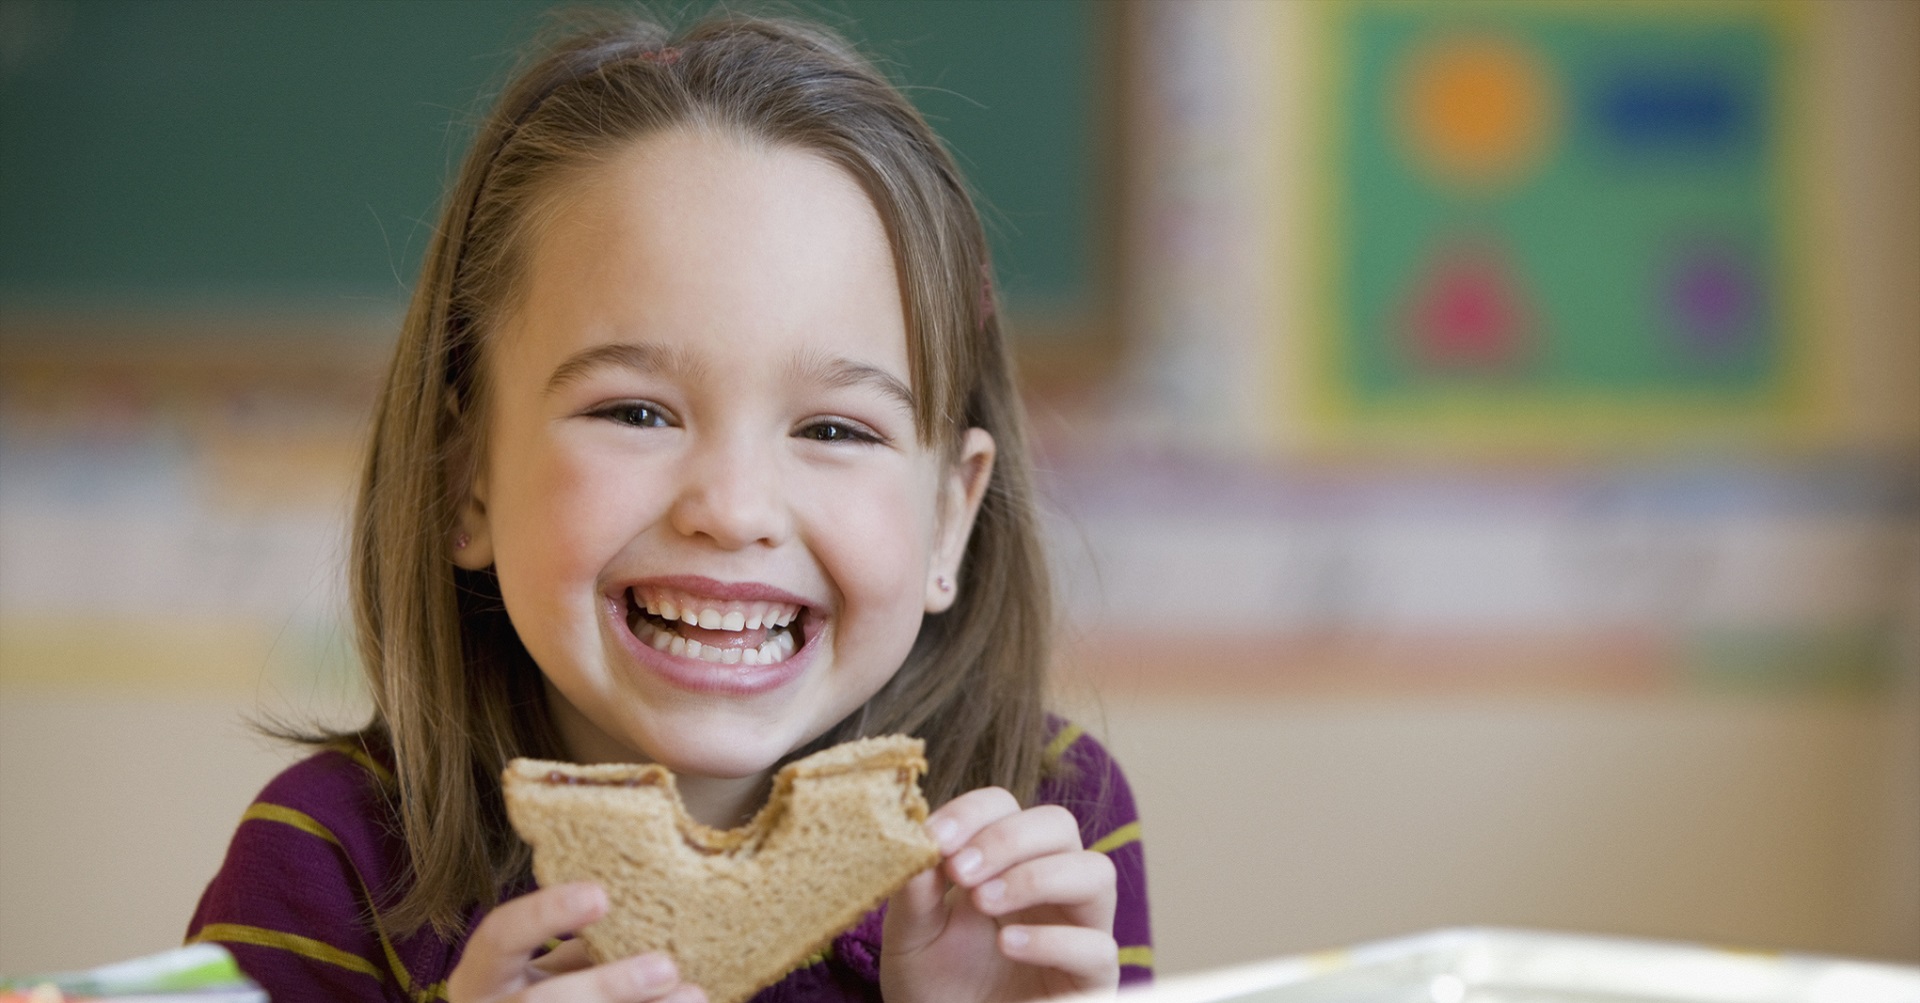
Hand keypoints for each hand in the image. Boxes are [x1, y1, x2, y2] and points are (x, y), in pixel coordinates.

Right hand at [447, 882, 706, 1002]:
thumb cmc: (553, 994)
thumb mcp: (555, 969)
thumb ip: (587, 947)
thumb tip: (652, 911)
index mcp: (481, 977)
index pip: (499, 937)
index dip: (544, 914)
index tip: (602, 896)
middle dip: (605, 988)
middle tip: (667, 967)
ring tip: (693, 995)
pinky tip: (689, 1002)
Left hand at [881, 788, 1118, 1001]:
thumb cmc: (933, 985)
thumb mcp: (912, 934)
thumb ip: (916, 889)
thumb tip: (918, 840)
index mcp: (1006, 862)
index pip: (1005, 806)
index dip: (974, 813)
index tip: (935, 838)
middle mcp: (1050, 885)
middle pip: (1059, 824)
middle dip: (1008, 838)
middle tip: (961, 871)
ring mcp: (1078, 928)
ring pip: (1096, 872)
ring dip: (1038, 876)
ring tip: (984, 901)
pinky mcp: (1091, 978)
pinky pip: (1097, 947)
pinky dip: (1053, 939)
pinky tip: (1006, 944)